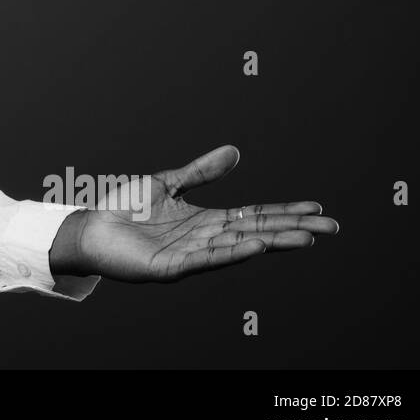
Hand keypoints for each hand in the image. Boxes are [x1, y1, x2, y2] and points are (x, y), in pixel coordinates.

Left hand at [48, 145, 339, 282]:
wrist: (89, 227)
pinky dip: (232, 253)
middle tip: (330, 227)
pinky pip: (206, 260)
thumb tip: (235, 151)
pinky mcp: (171, 267)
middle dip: (292, 229)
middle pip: (257, 231)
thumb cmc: (124, 208)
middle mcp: (205, 239)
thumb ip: (201, 171)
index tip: (317, 210)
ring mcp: (191, 255)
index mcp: (206, 221)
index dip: (285, 212)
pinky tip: (255, 247)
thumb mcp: (167, 183)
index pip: (255, 216)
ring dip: (271, 242)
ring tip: (303, 238)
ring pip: (239, 247)